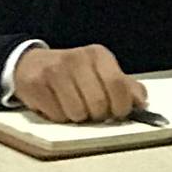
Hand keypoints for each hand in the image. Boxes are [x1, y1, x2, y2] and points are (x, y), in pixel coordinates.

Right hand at [13, 45, 147, 123]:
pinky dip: (59, 117)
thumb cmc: (72, 74)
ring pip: (77, 113)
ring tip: (71, 105)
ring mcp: (54, 70)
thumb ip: (124, 87)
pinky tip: (56, 104)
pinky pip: (57, 116)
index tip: (116, 113)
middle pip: (98, 104)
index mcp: (98, 54)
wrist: (30, 65)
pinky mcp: (36, 84)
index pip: (118, 85)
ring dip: (77, 117)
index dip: (120, 107)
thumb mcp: (101, 73)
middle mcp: (76, 58)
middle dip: (97, 115)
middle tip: (91, 110)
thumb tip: (141, 103)